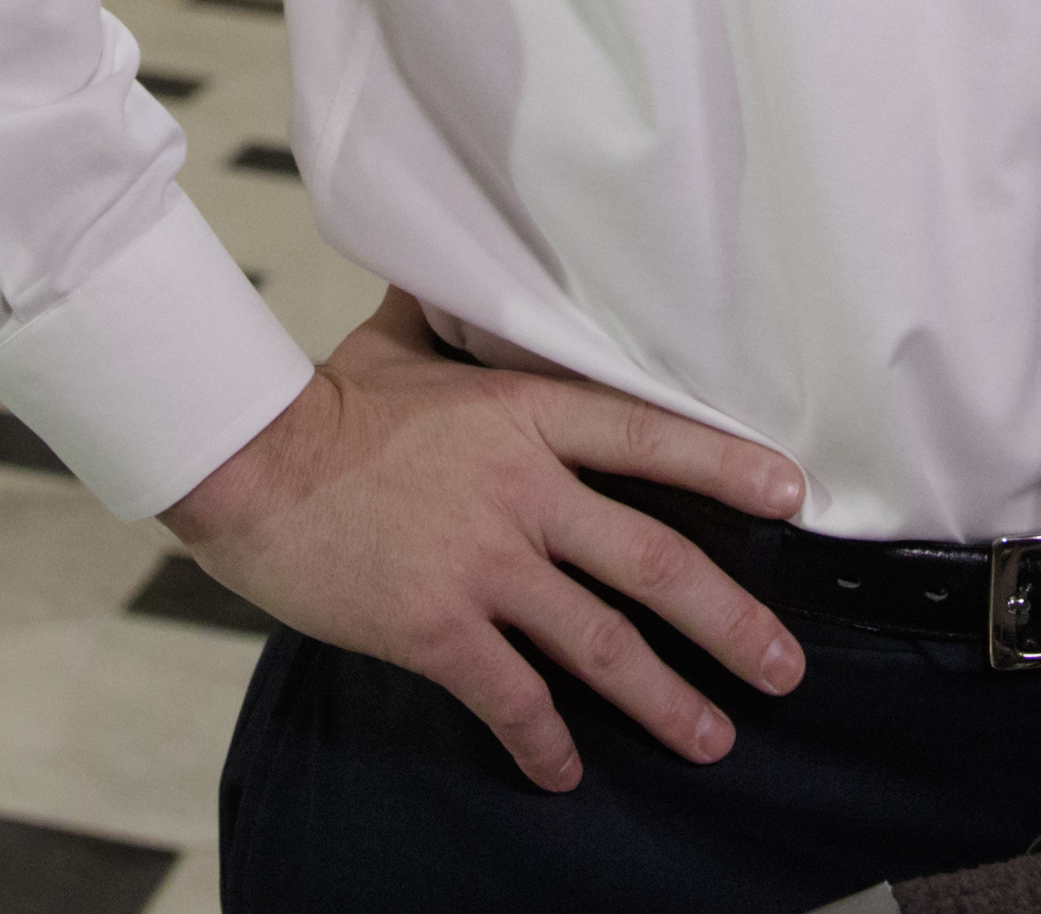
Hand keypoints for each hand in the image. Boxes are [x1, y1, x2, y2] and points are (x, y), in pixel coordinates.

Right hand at [164, 287, 811, 792]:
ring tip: (710, 737)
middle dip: (729, 622)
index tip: (793, 498)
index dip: (728, 468)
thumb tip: (469, 268)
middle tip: (782, 667)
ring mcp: (483, 563)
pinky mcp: (437, 627)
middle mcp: (521, 490)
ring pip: (601, 642)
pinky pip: (512, 696)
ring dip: (665, 698)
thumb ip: (457, 319)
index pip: (651, 436)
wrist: (247, 466)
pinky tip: (564, 773)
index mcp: (525, 413)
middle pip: (654, 560)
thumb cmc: (323, 403)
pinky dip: (545, 743)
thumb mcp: (404, 343)